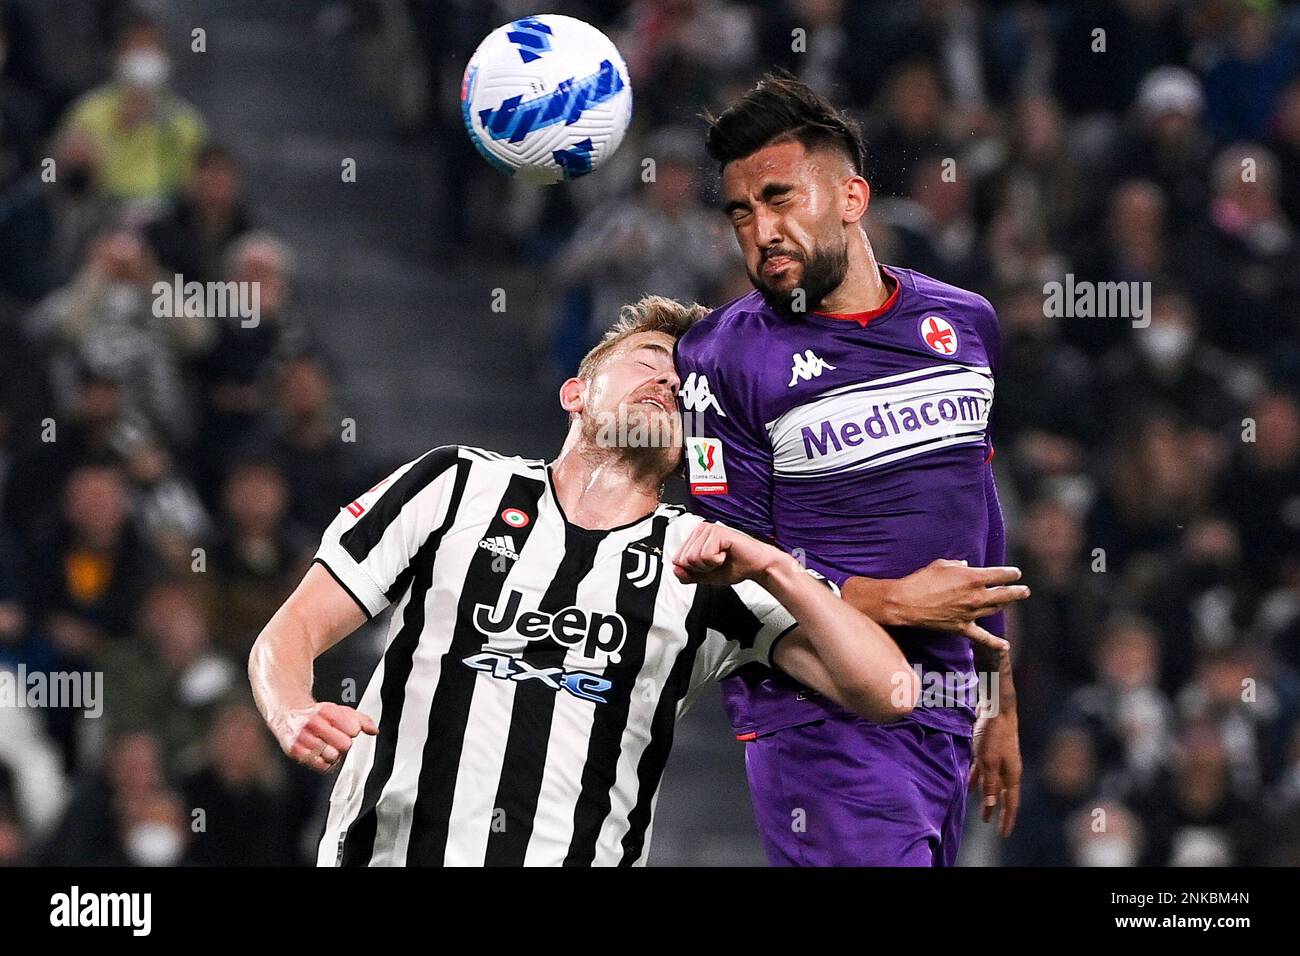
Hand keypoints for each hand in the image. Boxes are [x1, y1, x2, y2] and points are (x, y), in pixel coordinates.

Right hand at [276, 701, 377, 772]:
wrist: (289, 714)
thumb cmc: (317, 714)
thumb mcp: (339, 710)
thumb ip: (360, 719)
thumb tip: (373, 730)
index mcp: (327, 711)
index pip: (352, 728)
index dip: (353, 730)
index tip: (349, 729)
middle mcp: (313, 724)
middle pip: (344, 744)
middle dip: (344, 743)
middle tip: (336, 738)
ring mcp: (303, 738)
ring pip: (333, 756)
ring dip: (334, 753)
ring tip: (327, 745)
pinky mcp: (296, 752)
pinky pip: (321, 766)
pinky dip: (325, 762)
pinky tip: (321, 753)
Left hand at [672, 521, 782, 586]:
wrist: (757, 566)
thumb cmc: (735, 567)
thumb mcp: (705, 576)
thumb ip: (688, 575)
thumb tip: (675, 570)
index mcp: (694, 537)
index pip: (677, 560)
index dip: (693, 570)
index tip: (710, 566)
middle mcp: (699, 529)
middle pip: (683, 560)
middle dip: (701, 568)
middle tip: (718, 562)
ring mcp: (708, 529)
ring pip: (693, 558)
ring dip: (710, 565)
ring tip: (723, 558)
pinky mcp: (718, 532)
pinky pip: (706, 556)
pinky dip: (717, 561)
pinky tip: (727, 554)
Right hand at [883, 559, 1027, 634]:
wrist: (906, 602)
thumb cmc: (922, 580)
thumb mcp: (941, 565)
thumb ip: (958, 565)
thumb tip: (966, 567)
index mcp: (973, 577)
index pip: (1000, 575)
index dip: (1011, 574)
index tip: (1015, 573)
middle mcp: (976, 596)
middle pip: (1004, 594)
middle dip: (1017, 592)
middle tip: (1025, 591)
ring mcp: (970, 613)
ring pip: (995, 610)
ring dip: (1004, 606)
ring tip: (1009, 603)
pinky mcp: (962, 627)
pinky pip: (982, 637)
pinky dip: (995, 643)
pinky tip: (1005, 646)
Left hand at [969, 709, 1021, 836]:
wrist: (996, 708)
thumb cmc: (994, 735)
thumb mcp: (989, 761)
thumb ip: (990, 783)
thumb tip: (990, 804)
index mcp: (1012, 774)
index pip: (1011, 802)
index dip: (1007, 818)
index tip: (1003, 833)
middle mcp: (1009, 769)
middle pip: (1001, 794)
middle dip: (995, 809)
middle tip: (988, 822)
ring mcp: (1000, 760)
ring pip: (992, 783)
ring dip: (986, 795)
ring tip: (980, 808)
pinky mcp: (991, 750)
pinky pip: (985, 771)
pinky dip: (978, 779)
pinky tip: (970, 785)